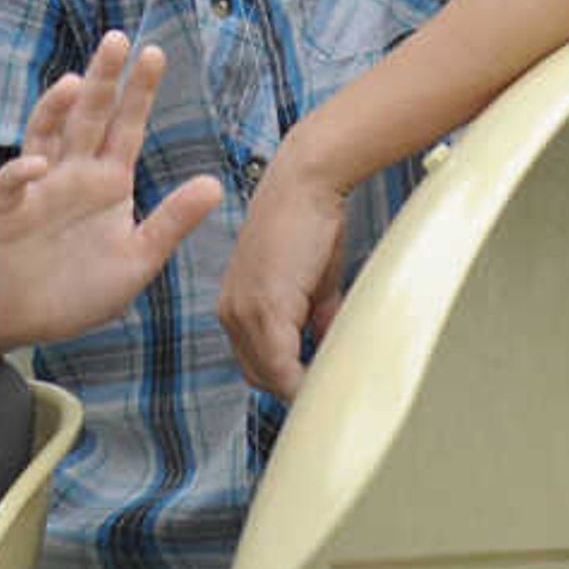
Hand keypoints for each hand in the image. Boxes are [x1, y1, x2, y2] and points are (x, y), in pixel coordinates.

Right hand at [0, 32, 224, 348]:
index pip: (127, 126)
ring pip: (47, 134)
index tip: (154, 53)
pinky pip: (12, 183)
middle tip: (117, 39)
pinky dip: (21, 170)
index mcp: (109, 180)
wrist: (29, 319)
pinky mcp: (8, 210)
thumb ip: (172, 221)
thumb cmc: (84, 288)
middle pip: (89, 116)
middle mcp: (74, 173)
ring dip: (57, 107)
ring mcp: (39, 186)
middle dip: (103, 78)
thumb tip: (216, 184)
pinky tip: (38, 164)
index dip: (139, 91)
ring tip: (74, 84)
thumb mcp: (139, 258)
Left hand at [217, 147, 355, 395]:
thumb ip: (315, 318)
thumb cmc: (310, 223)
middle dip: (295, 386)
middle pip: (261, 377)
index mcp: (237, 305)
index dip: (289, 380)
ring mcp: (245, 311)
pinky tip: (330, 377)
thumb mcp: (313, 283)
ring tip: (335, 384)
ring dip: (303, 385)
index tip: (318, 386)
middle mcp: (232, 312)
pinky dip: (305, 380)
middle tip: (331, 387)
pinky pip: (283, 367)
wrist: (306, 181)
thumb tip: (329, 346)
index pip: (257, 364)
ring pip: (271, 376)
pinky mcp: (264, 308)